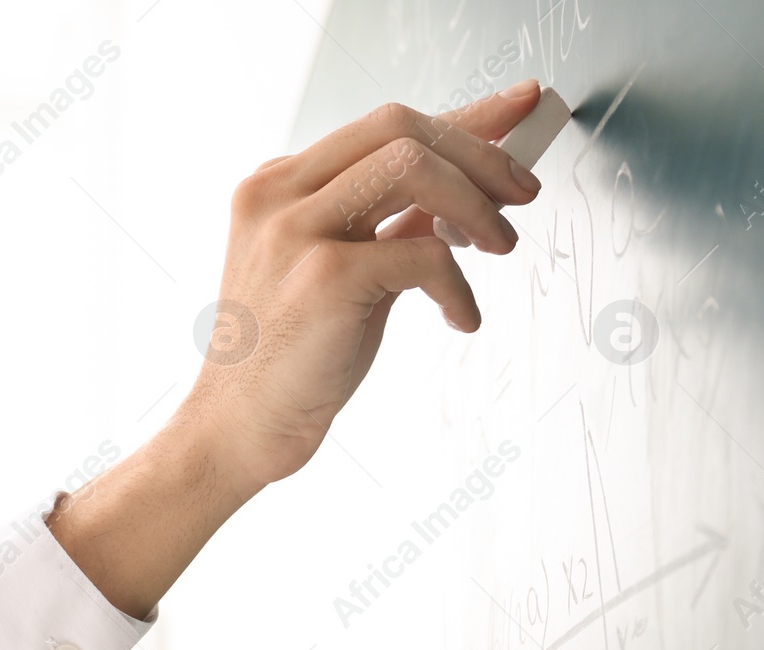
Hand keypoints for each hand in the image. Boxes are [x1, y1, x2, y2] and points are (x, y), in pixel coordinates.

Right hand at [185, 81, 544, 494]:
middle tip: (521, 193)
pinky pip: (422, 254)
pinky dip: (457, 286)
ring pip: (412, 166)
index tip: (519, 108)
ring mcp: (294, 231)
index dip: (462, 114)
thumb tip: (459, 193)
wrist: (242, 426)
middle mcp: (278, 196)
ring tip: (499, 244)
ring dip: (474, 202)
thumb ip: (387, 225)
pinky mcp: (323, 276)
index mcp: (277, 187)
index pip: (382, 125)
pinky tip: (460, 316)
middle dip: (479, 153)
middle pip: (400, 128)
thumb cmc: (289, 359)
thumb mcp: (342, 273)